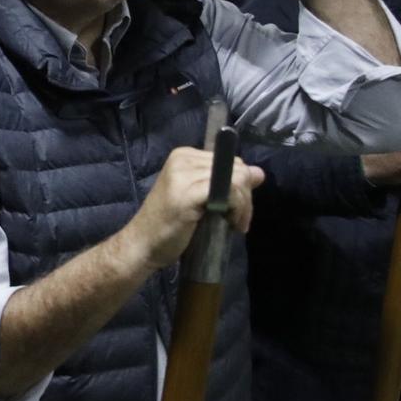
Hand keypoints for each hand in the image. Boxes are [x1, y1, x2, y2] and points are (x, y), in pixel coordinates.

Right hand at [122, 145, 264, 269]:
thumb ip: (228, 183)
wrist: (141, 245)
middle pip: (237, 168)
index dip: (241, 184)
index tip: (238, 209)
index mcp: (184, 155)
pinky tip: (231, 223)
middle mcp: (182, 159)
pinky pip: (229, 191)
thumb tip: (259, 173)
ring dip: (243, 205)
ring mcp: (183, 175)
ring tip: (235, 224)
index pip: (229, 160)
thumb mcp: (202, 199)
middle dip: (246, 196)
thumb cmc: (168, 225)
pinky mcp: (187, 193)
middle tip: (239, 220)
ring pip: (237, 179)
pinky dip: (237, 207)